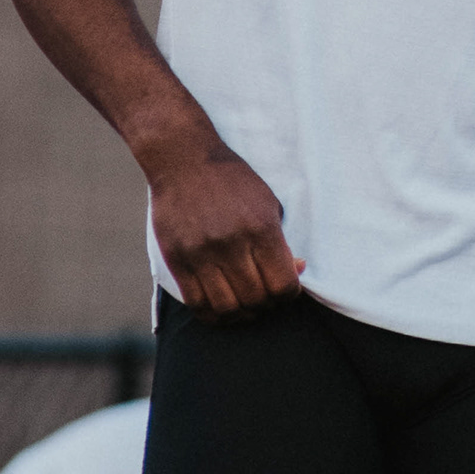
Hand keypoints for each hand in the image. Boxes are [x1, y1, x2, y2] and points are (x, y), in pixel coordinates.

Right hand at [148, 134, 303, 315]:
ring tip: (244, 305)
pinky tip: (220, 307)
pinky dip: (212, 314)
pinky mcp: (178, 259)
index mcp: (260, 227)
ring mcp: (202, 253)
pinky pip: (197, 304)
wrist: (184, 158)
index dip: (289, 295)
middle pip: (256, 300)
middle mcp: (232, 243)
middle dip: (266, 305)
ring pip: (228, 308)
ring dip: (241, 314)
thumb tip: (296, 271)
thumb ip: (281, 240)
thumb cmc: (232, 179)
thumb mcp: (267, 201)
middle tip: (265, 297)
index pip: (282, 284)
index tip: (286, 289)